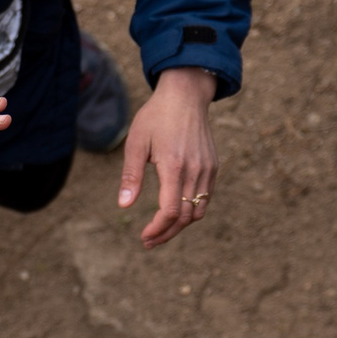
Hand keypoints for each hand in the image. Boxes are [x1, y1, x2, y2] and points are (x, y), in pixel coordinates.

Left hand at [119, 67, 218, 246]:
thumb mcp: (136, 143)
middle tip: (149, 241)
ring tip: (161, 231)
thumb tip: (124, 205)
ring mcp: (207, 169)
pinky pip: (206, 198)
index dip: (158, 229)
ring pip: (199, 211)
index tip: (144, 236)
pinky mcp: (213, 167)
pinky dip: (192, 211)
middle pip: (186, 217)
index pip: (171, 211)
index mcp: (174, 166)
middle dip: (167, 234)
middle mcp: (195, 170)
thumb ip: (131, 176)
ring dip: (181, 226)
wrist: (185, 96)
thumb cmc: (156, 117)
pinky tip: (176, 212)